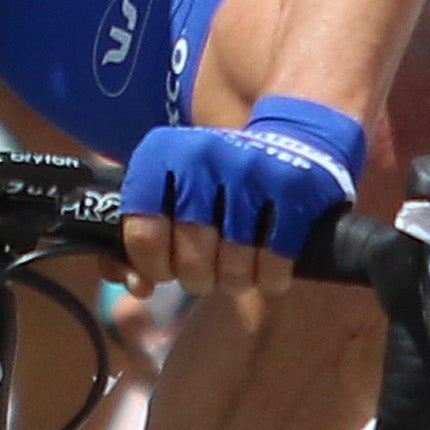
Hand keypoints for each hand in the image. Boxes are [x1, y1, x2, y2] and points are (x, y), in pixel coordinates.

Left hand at [115, 99, 367, 302]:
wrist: (290, 143)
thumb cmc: (214, 184)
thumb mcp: (169, 193)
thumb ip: (137, 239)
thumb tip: (137, 286)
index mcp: (160, 154)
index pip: (142, 234)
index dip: (153, 264)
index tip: (164, 268)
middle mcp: (201, 156)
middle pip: (190, 259)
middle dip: (197, 278)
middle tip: (205, 270)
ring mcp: (249, 171)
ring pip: (233, 268)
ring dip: (234, 280)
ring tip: (235, 268)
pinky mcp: (293, 190)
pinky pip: (273, 264)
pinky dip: (269, 277)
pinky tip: (267, 266)